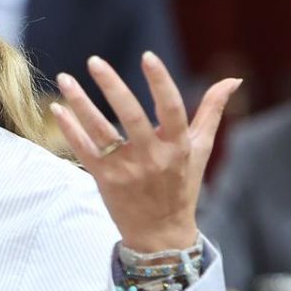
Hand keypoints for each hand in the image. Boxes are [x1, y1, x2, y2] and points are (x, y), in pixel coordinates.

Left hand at [50, 54, 239, 252]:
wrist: (161, 233)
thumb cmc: (182, 185)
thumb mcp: (201, 149)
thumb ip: (212, 111)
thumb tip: (233, 80)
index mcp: (178, 145)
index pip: (171, 108)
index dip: (160, 82)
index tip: (147, 56)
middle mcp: (153, 157)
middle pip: (131, 116)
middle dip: (112, 87)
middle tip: (94, 61)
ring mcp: (127, 170)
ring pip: (101, 132)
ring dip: (81, 103)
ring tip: (65, 78)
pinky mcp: (105, 180)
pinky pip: (84, 151)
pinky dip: (69, 129)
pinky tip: (57, 107)